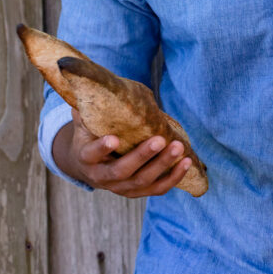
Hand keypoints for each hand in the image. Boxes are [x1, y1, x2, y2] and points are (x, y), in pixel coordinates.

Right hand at [52, 109, 191, 197]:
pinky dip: (173, 178)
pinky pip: (157, 189)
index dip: (102, 148)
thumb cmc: (90, 135)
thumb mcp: (85, 121)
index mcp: (86, 157)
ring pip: (142, 181)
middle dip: (143, 156)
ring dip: (163, 165)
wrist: (89, 165)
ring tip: (179, 148)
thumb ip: (90, 106)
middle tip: (160, 140)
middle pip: (122, 170)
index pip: (92, 154)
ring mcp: (120, 187)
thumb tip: (94, 82)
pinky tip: (187, 163)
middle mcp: (102, 177)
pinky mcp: (136, 191)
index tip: (114, 138)